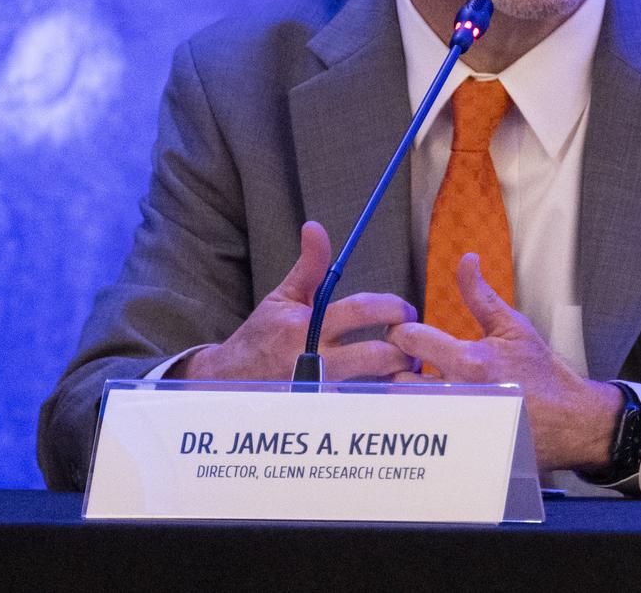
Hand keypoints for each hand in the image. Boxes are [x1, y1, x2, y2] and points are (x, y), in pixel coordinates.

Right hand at [170, 221, 418, 381]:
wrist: (229, 381)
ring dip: (395, 375)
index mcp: (306, 325)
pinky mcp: (320, 412)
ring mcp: (318, 391)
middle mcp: (313, 360)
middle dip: (403, 348)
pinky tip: (387, 388)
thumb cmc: (261, 335)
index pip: (361, 311)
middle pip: (377, 356)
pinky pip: (360, 405)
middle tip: (412, 343)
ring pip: (373, 385)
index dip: (392, 308)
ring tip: (404, 365)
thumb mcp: (282, 297)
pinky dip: (378, 396)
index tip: (404, 311)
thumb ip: (309, 266)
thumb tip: (315, 227)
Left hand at [386, 253, 622, 471]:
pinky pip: (419, 427)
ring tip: (416, 379)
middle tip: (406, 357)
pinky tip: (429, 403)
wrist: (565, 418)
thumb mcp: (512, 326)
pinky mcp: (456, 442)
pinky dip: (416, 414)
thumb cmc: (540, 372)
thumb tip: (466, 260)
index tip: (407, 331)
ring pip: (403, 406)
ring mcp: (456, 421)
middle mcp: (459, 394)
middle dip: (395, 363)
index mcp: (470, 361)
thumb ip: (480, 295)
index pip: (410, 340)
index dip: (402, 331)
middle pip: (395, 378)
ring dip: (404, 389)